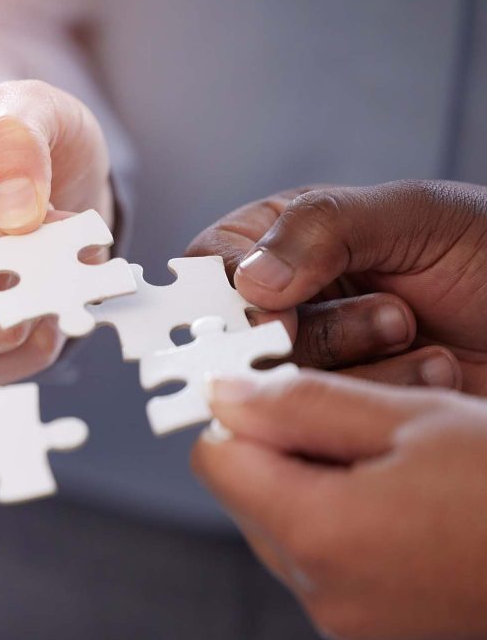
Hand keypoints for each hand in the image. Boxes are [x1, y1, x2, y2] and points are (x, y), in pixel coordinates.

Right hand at [0, 80, 113, 385]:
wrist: (20, 184)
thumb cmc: (17, 139)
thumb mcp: (33, 107)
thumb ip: (18, 141)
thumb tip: (15, 212)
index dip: (9, 240)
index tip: (56, 224)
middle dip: (21, 276)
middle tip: (71, 253)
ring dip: (21, 317)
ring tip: (61, 280)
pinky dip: (12, 353)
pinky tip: (43, 319)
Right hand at [187, 180, 486, 390]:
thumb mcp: (413, 215)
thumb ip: (323, 228)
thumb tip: (249, 278)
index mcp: (284, 241)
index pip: (209, 269)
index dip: (232, 301)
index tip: (276, 321)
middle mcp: (286, 302)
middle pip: (237, 340)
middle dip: (319, 334)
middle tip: (391, 314)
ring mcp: (313, 361)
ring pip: (279, 389)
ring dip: (361, 368)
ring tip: (417, 335)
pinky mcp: (340, 410)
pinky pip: (324, 424)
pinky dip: (381, 400)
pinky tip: (429, 372)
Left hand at [193, 371, 486, 639]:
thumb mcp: (414, 418)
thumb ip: (301, 403)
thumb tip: (224, 392)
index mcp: (319, 537)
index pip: (217, 461)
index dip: (238, 414)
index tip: (267, 385)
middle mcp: (326, 597)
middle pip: (251, 499)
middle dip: (282, 449)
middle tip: (355, 416)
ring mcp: (361, 628)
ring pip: (291, 533)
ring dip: (319, 487)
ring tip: (398, 459)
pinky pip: (336, 571)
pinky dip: (353, 531)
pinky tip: (415, 505)